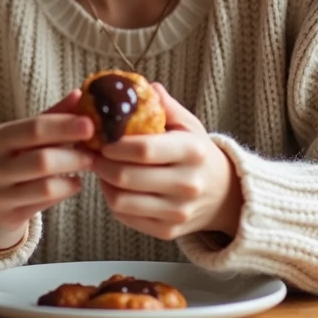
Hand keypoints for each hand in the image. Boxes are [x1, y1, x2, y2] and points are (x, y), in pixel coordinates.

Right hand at [0, 90, 94, 249]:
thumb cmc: (16, 158)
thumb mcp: (28, 136)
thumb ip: (53, 116)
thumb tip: (80, 94)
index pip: (34, 128)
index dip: (64, 126)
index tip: (91, 124)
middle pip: (41, 159)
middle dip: (74, 154)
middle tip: (95, 150)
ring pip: (46, 185)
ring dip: (73, 173)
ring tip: (88, 164)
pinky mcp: (7, 215)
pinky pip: (46, 203)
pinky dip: (65, 190)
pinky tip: (74, 183)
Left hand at [93, 83, 242, 241]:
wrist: (224, 194)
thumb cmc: (197, 152)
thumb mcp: (188, 124)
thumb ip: (164, 105)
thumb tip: (139, 86)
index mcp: (192, 151)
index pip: (143, 149)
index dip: (115, 144)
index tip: (102, 138)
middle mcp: (188, 184)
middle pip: (127, 177)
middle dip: (102, 163)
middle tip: (94, 152)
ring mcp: (179, 212)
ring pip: (121, 201)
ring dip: (104, 183)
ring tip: (103, 168)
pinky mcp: (168, 231)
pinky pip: (126, 217)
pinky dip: (113, 201)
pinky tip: (115, 187)